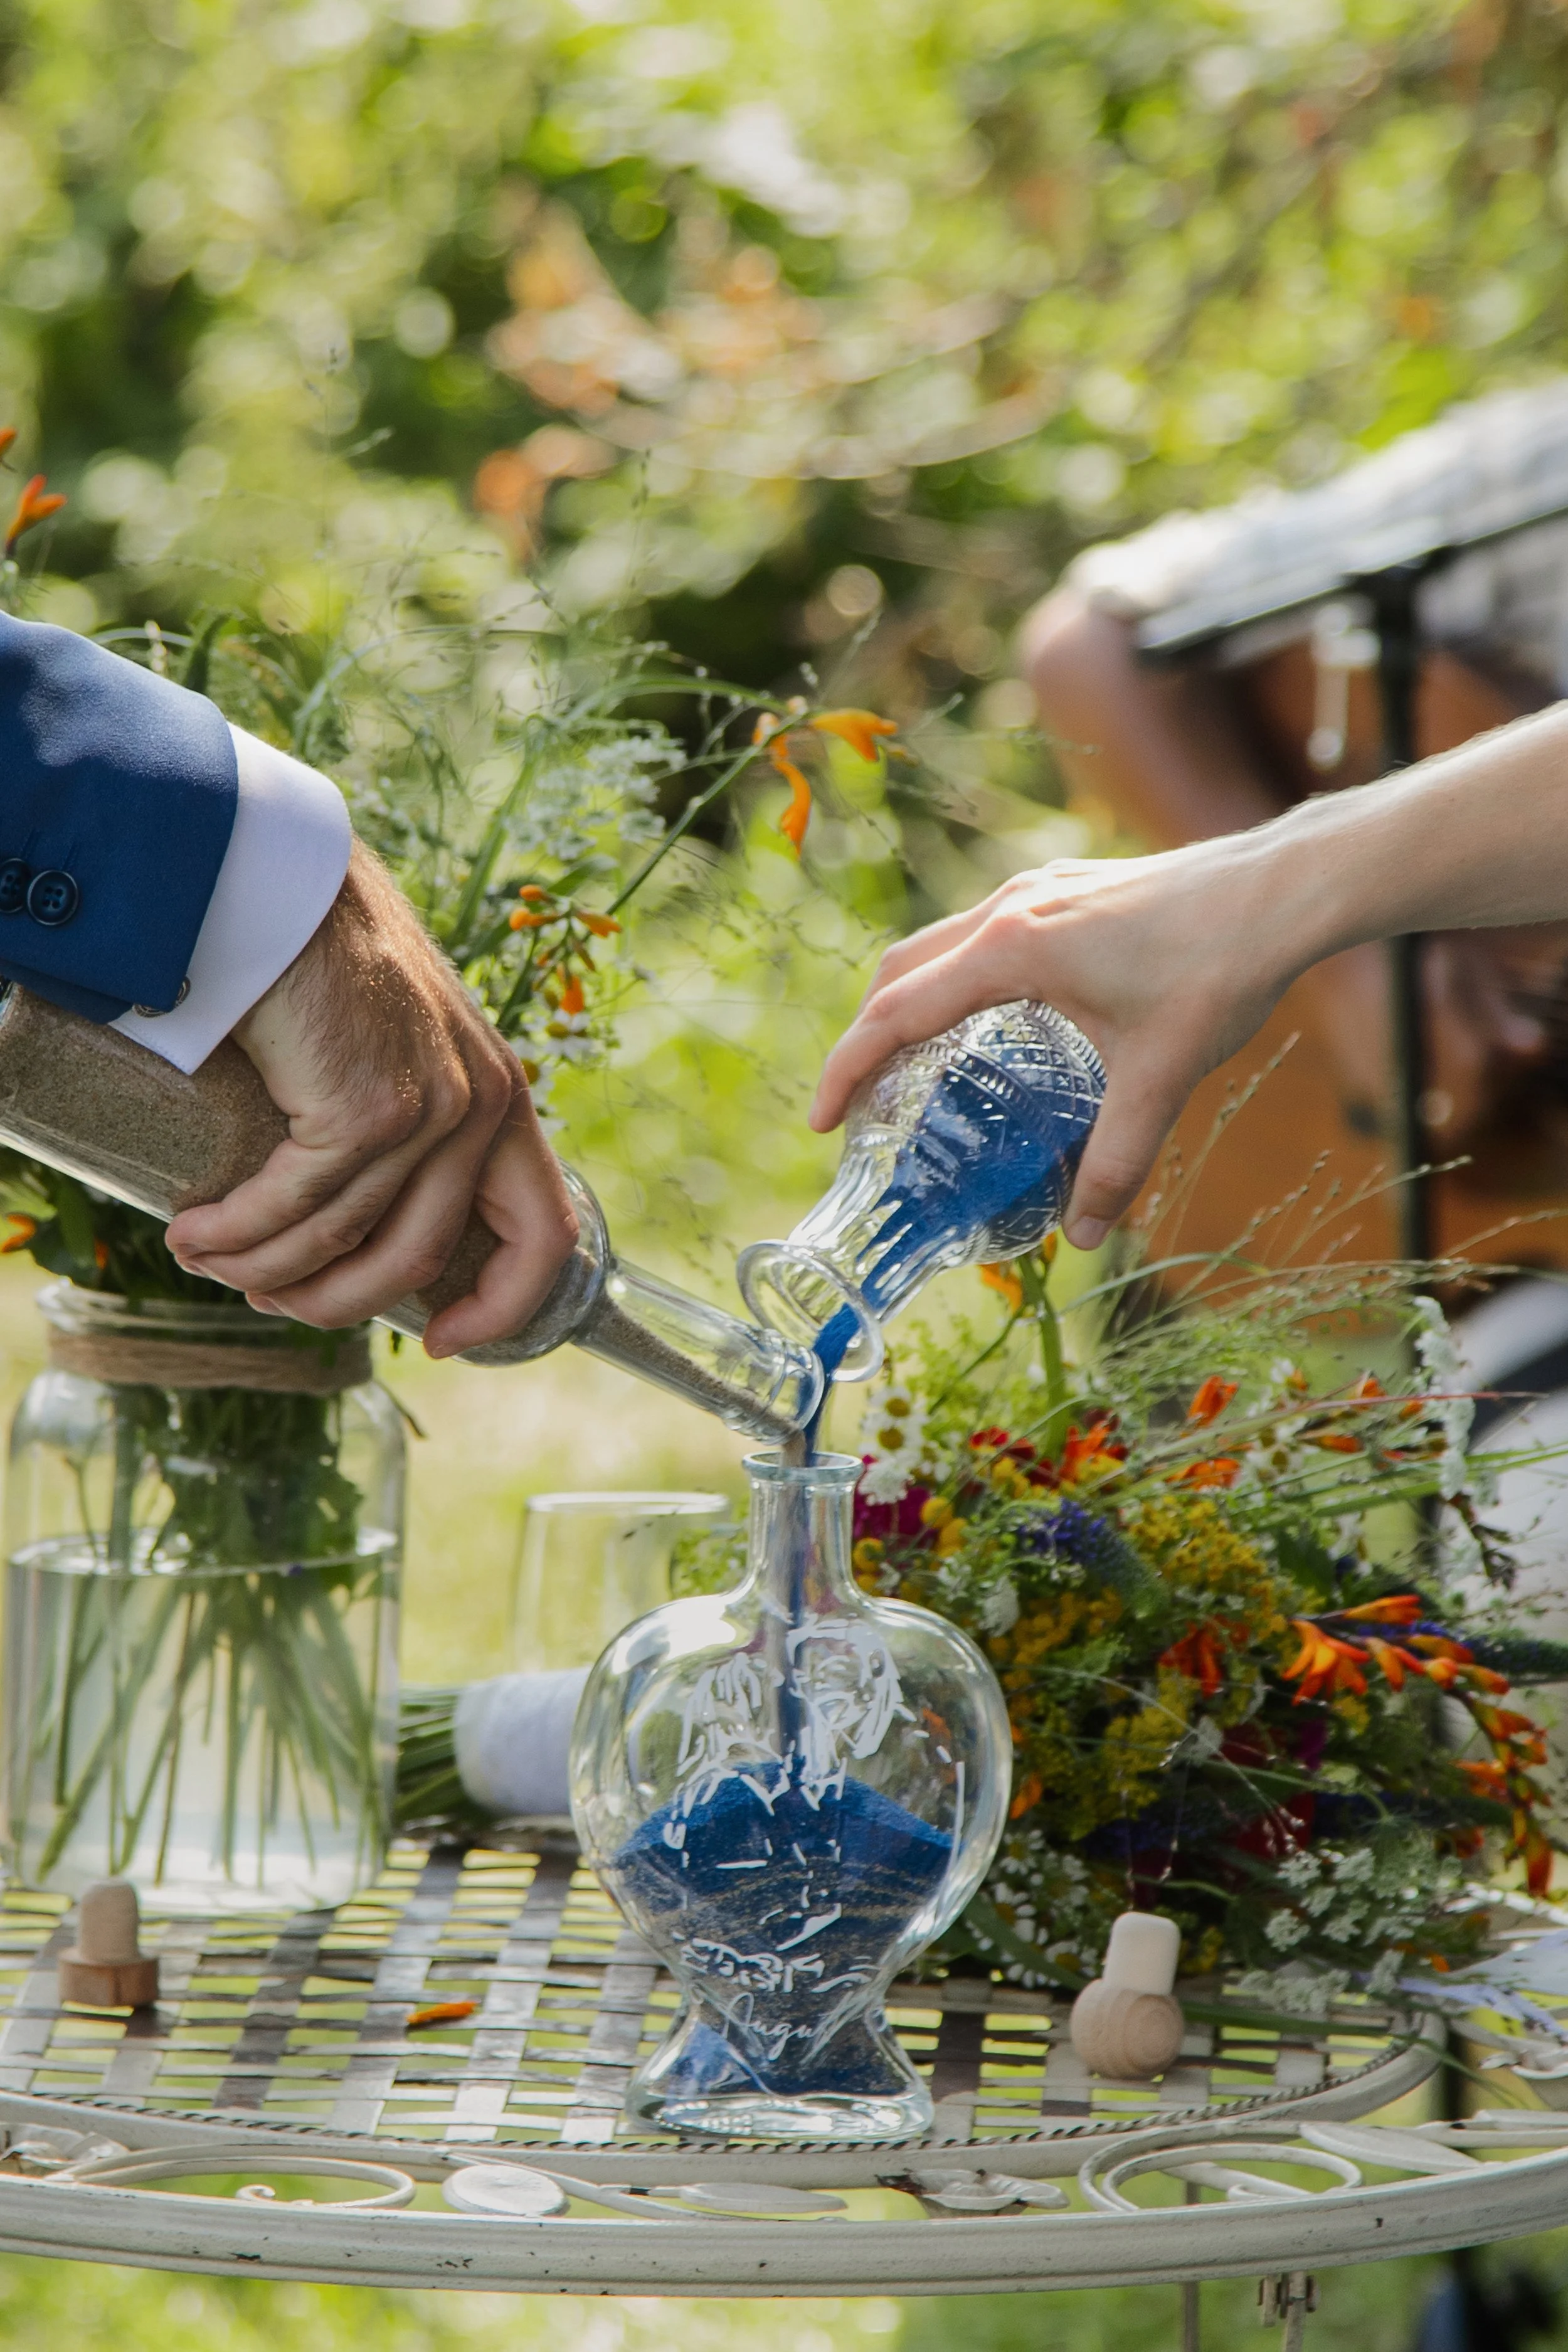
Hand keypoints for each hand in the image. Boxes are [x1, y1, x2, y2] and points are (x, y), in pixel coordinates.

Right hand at [166, 840, 578, 1354]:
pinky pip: (297, 1207)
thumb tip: (354, 1220)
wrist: (281, 880)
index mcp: (501, 1100)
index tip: (442, 1339)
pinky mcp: (368, 1108)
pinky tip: (195, 1234)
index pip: (544, 1233)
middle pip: (419, 1260)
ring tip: (207, 1260)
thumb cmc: (319, 960)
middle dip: (335, 1301)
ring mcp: (431, 1109)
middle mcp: (483, 1107)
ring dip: (264, 1269)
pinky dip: (239, 1234)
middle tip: (269, 1298)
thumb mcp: (393, 1048)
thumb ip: (400, 1121)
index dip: (502, 1305)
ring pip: (347, 1241)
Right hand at [811, 845, 1298, 1249]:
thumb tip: (1086, 1236)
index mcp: (1011, 948)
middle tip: (859, 1108)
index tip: (822, 1121)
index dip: (848, 1068)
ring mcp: (1035, 890)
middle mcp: (1009, 908)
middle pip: (899, 972)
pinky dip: (954, 981)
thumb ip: (1120, 1160)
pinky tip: (987, 1027)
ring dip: (908, 1004)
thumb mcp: (1161, 1075)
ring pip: (937, 947)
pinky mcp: (1063, 887)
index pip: (896, 1011)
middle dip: (865, 1039)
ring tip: (909, 1072)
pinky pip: (980, 934)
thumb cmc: (1219, 968)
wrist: (1278, 889)